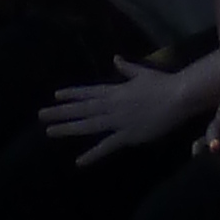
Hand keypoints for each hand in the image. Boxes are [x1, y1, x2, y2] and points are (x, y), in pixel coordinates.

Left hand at [44, 55, 196, 161]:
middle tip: (41, 115)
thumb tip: (115, 58)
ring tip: (50, 132)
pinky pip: (107, 146)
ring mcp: (117, 121)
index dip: (71, 94)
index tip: (55, 96)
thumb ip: (127, 68)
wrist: (178, 97)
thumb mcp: (142, 73)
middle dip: (61, 112)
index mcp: (115, 90)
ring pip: (88, 126)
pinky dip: (93, 154)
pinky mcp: (127, 136)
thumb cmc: (162, 84)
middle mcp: (112, 105)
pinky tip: (79, 161)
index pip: (88, 92)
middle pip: (82, 109)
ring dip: (69, 128)